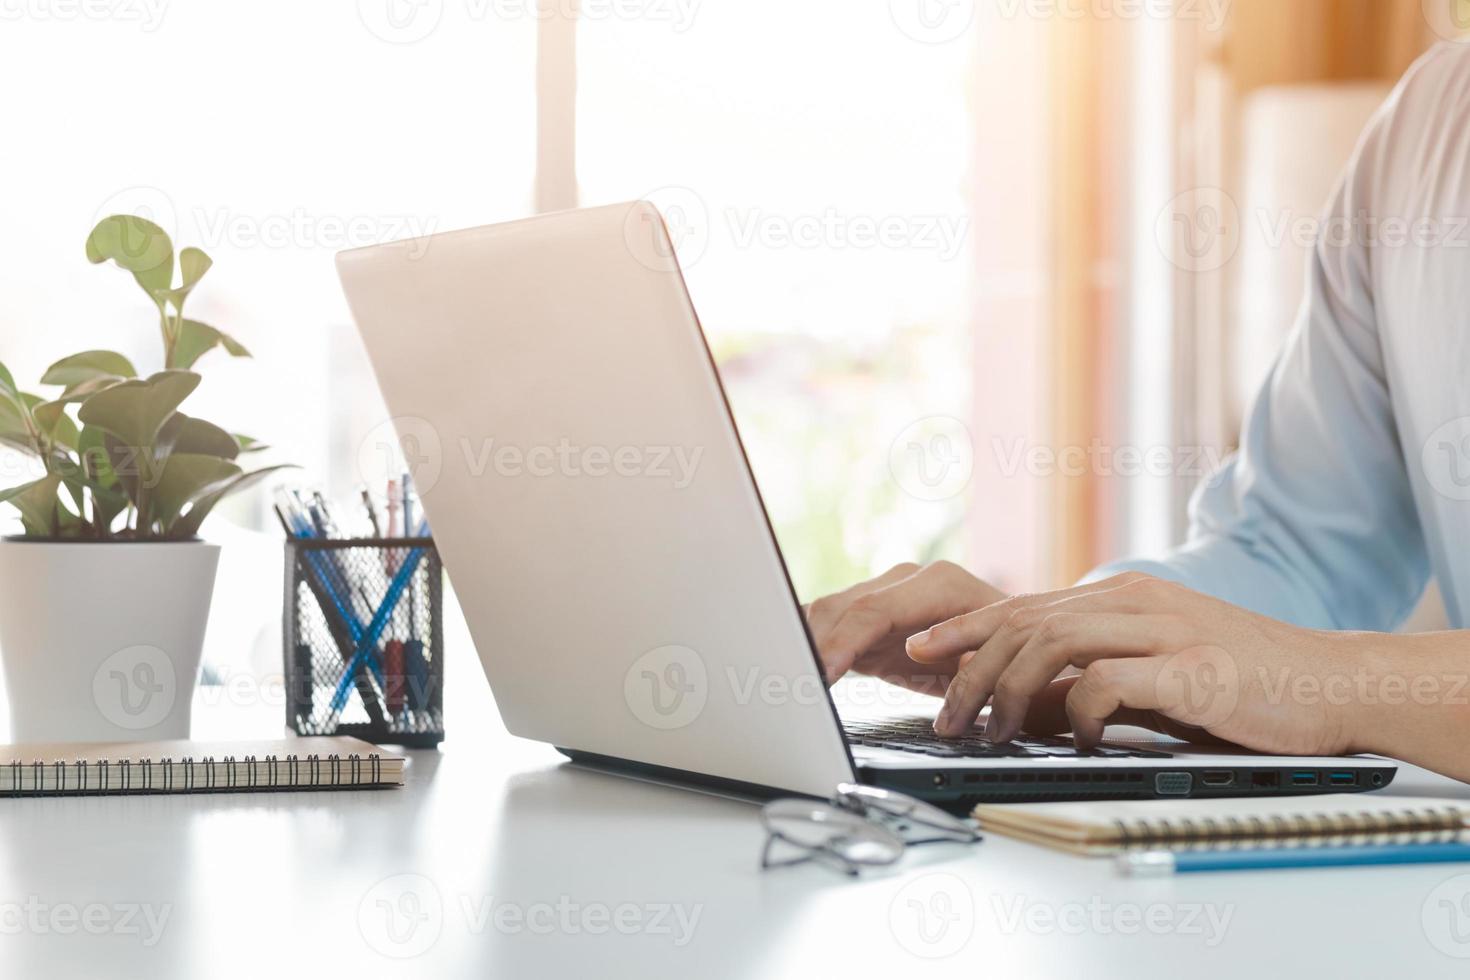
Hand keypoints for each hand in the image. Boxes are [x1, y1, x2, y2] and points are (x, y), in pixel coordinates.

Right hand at [804, 562, 1004, 695]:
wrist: (1015, 638)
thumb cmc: (1011, 650)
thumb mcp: (998, 661)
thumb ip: (964, 655)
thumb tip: (917, 652)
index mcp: (939, 584)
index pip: (874, 610)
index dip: (842, 642)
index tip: (821, 673)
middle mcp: (906, 579)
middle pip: (840, 608)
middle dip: (811, 645)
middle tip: (792, 683)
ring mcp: (884, 591)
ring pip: (827, 612)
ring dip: (806, 644)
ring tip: (789, 680)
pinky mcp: (869, 611)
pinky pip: (829, 620)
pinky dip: (809, 641)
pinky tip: (792, 662)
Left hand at [907, 572, 1362, 755]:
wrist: (1328, 681)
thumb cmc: (1239, 678)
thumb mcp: (1153, 664)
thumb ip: (1094, 670)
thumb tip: (1031, 701)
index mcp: (1119, 596)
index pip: (1021, 605)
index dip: (963, 628)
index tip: (919, 652)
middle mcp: (1132, 601)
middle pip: (1022, 622)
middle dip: (968, 668)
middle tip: (945, 714)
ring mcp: (1162, 630)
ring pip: (1051, 643)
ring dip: (1010, 692)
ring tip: (993, 732)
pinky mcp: (1191, 668)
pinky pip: (1108, 682)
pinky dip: (1079, 713)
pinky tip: (1078, 739)